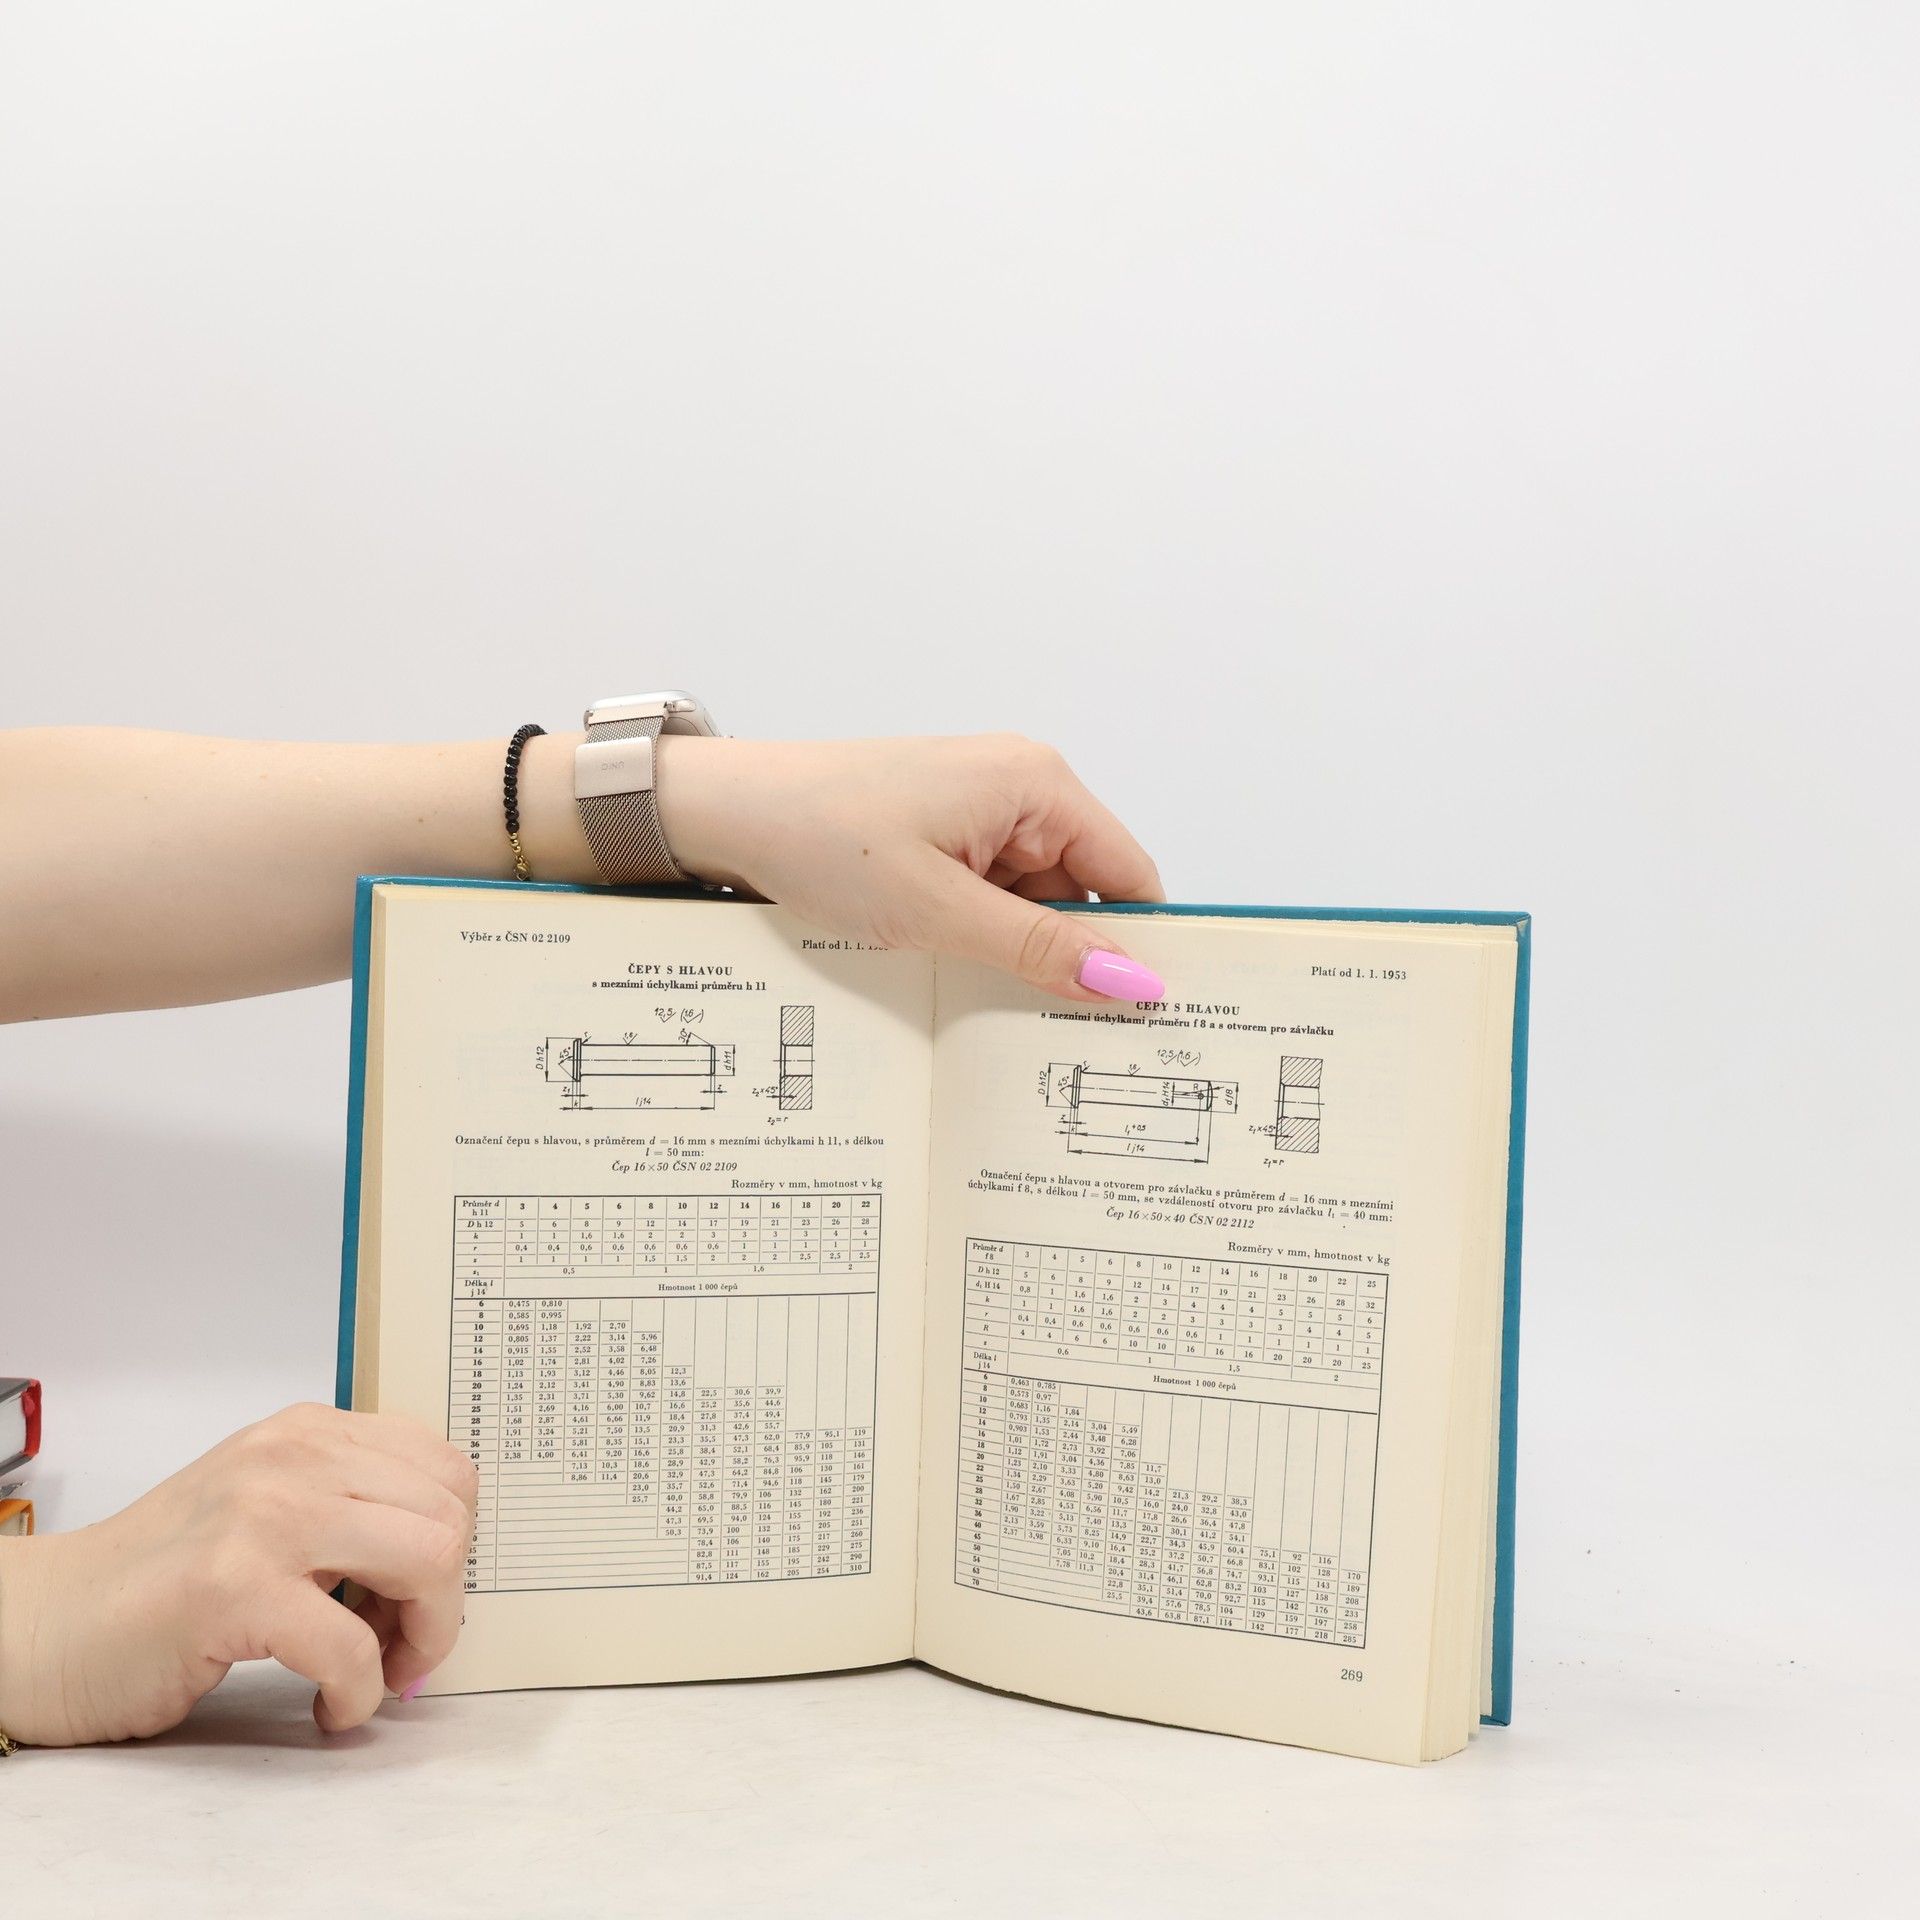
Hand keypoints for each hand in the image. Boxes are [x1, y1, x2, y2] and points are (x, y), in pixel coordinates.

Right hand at [0, 1404, 476, 1745]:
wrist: (43, 1625)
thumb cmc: (161, 1582)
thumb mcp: (269, 1507)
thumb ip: (349, 1508)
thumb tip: (444, 1562)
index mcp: (310, 1433)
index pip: (446, 1470)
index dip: (451, 1544)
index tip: (415, 1599)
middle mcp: (295, 1457)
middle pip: (450, 1516)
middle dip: (445, 1599)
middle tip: (400, 1648)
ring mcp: (265, 1516)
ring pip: (427, 1561)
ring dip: (419, 1641)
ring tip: (372, 1674)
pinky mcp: (233, 1588)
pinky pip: (352, 1647)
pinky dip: (359, 1694)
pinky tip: (328, 1707)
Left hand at [657, 733, 1168, 1000]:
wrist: (724, 811)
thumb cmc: (819, 834)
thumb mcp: (936, 908)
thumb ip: (1037, 948)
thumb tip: (1130, 981)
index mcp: (1036, 784)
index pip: (1129, 875)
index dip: (1138, 946)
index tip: (1138, 1017)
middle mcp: (1020, 787)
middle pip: (1083, 893)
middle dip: (1067, 956)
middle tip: (1047, 1024)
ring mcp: (980, 810)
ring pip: (1034, 902)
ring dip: (1013, 949)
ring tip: (974, 986)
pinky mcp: (944, 832)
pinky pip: (990, 894)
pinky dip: (979, 933)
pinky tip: (947, 961)